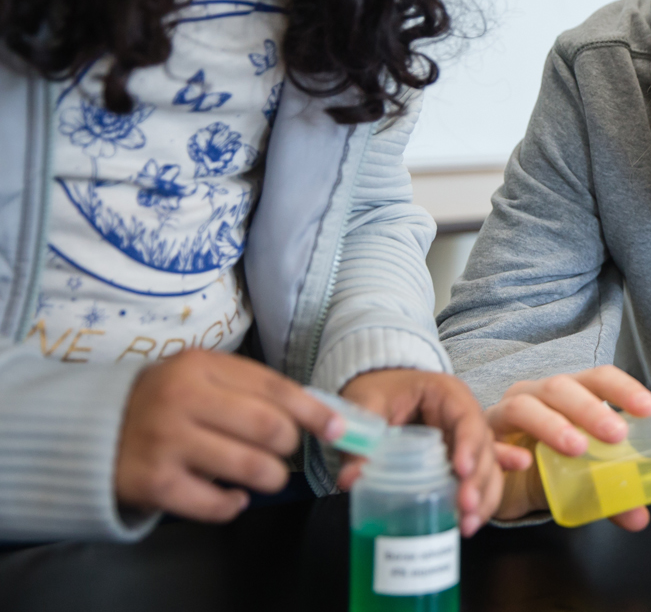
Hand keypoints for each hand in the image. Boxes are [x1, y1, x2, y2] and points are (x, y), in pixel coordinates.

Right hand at [115, 349, 339, 521]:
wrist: (89, 431)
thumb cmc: (163, 402)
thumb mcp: (201, 377)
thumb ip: (252, 388)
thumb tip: (319, 413)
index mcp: (200, 367)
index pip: (275, 388)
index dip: (314, 412)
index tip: (338, 429)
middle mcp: (183, 400)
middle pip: (270, 429)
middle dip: (289, 447)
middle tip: (281, 452)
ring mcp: (167, 442)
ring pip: (252, 468)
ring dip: (269, 478)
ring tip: (262, 475)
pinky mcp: (154, 483)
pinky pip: (217, 504)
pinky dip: (233, 505)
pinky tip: (230, 496)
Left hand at [335, 368, 524, 537]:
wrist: (377, 388)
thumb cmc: (378, 388)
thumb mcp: (367, 405)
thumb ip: (360, 440)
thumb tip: (350, 479)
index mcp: (448, 395)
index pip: (468, 418)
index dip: (470, 444)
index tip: (461, 470)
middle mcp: (464, 417)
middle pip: (484, 448)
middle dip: (478, 480)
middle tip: (464, 506)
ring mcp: (464, 440)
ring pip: (487, 468)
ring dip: (482, 497)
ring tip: (467, 525)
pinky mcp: (458, 460)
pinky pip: (476, 479)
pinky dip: (479, 501)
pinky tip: (474, 522)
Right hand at [484, 366, 650, 528]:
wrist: (495, 477)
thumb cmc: (543, 462)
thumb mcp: (578, 475)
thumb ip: (608, 492)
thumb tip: (639, 516)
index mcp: (567, 395)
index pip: (597, 379)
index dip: (623, 388)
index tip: (647, 408)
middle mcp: (534, 396)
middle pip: (560, 387)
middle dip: (589, 408)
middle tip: (616, 434)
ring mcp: (503, 415)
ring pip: (522, 407)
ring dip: (551, 425)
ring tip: (576, 448)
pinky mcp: (479, 440)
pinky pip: (487, 442)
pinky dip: (504, 452)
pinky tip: (522, 464)